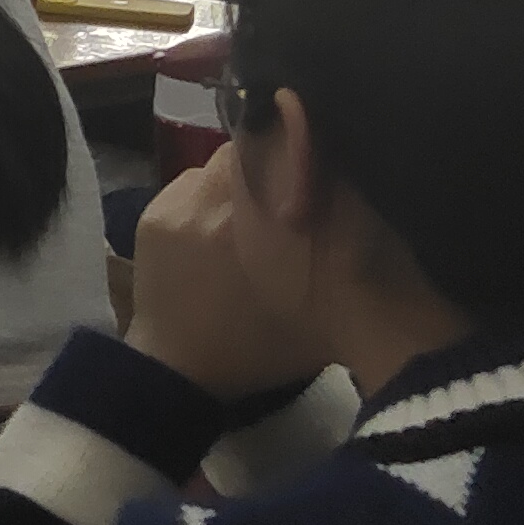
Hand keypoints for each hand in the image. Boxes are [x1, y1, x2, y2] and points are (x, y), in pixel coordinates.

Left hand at [125, 152, 328, 401]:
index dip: (306, 155)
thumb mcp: (323, 317)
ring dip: (241, 175)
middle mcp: (220, 205)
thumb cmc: (259, 350)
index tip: (322, 165)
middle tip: (291, 184)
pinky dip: (209, 192)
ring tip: (255, 201)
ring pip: (220, 163)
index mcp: (265, 228)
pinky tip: (220, 218)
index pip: (289, 155)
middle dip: (275, 162)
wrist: (180, 371)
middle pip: (255, 153)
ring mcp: (180, 206)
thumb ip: (345, 265)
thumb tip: (370, 218)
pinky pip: (191, 180)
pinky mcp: (153, 212)